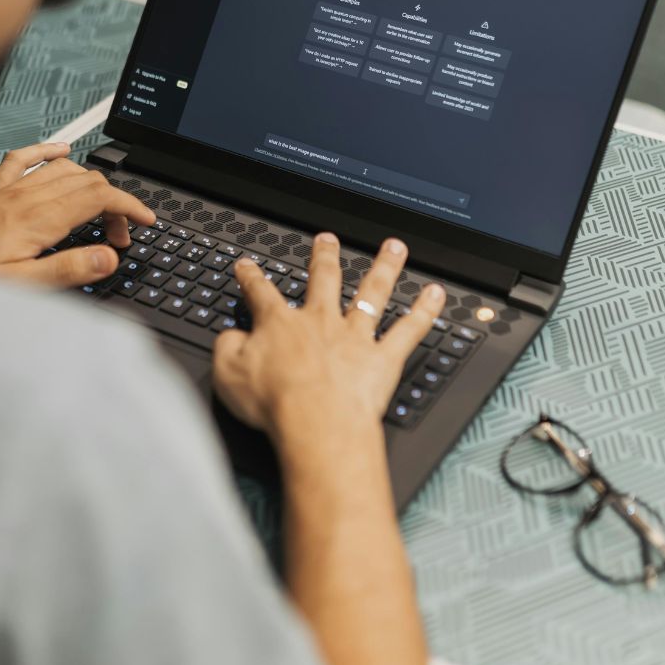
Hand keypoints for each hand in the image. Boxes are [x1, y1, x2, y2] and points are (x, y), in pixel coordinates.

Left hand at [0, 142, 154, 286]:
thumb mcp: (19, 286)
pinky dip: (49, 151)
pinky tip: (61, 151)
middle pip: (88, 181)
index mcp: (38, 220)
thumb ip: (67, 270)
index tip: (146, 221)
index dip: (129, 206)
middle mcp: (25, 198)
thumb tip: (108, 258)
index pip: (98, 197)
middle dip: (115, 204)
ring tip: (99, 211)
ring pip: (64, 169)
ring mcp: (8, 191)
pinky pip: (25, 159)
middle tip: (120, 236)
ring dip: (91, 183)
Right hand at [213, 233, 444, 443]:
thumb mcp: (228, 374)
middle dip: (324, 256)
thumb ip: (227, 348)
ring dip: (384, 267)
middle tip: (327, 239)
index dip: (252, 276)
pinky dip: (424, 311)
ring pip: (372, 292)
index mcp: (280, 324)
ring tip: (394, 248)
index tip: (248, 265)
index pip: (262, 292)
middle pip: (324, 279)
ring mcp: (355, 338)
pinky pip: (409, 330)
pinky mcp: (383, 359)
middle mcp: (320, 322)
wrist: (317, 424)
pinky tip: (436, 294)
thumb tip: (231, 336)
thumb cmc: (275, 404)